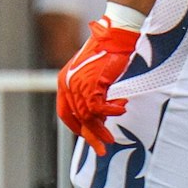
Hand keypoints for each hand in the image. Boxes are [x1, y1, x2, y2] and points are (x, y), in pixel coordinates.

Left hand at [56, 16, 140, 154]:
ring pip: (88, 117)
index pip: (65, 113)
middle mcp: (67, 84)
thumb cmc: (108, 55)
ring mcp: (78, 84)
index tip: (87, 138)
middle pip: (77, 118)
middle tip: (102, 150)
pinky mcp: (91, 83)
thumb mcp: (95, 79)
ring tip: (113, 138)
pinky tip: (123, 109)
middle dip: (90, 136)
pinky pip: (99, 108)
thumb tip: (98, 120)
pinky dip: (112, 112)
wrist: (116, 37)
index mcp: (64, 82)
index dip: (76, 128)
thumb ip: (92, 97)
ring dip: (102, 129)